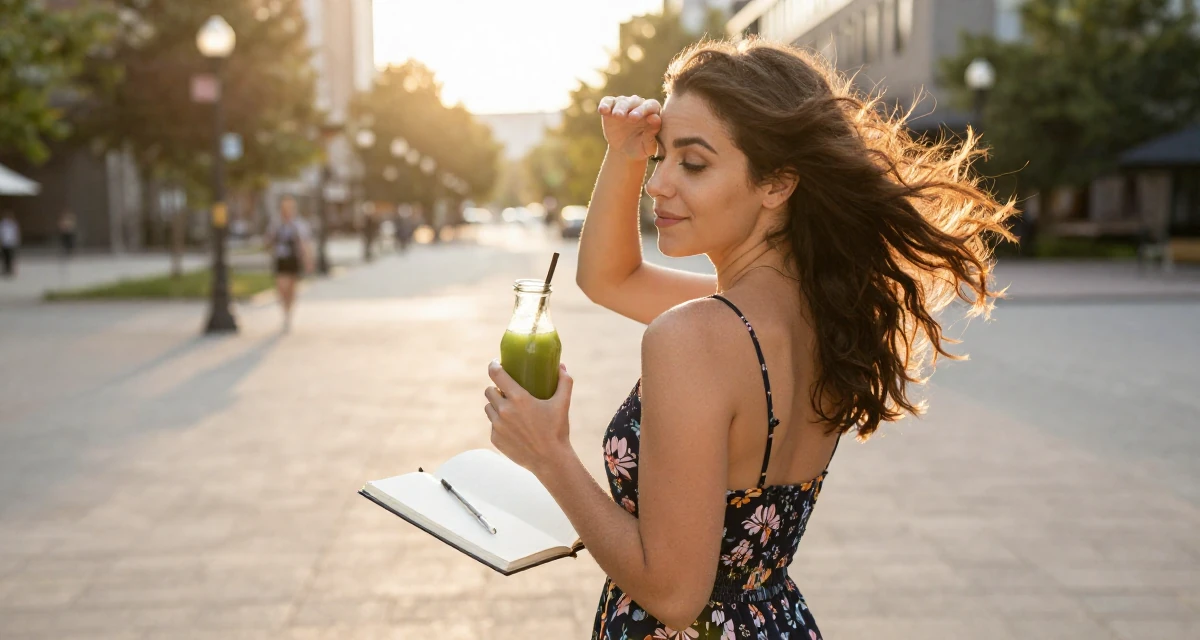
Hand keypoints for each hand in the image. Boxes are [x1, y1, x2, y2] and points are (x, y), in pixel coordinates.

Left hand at [484, 359, 573, 476]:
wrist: (550, 461)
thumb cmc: (557, 431)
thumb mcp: (563, 404)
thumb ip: (564, 382)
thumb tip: (561, 367)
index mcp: (518, 398)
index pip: (496, 374)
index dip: (494, 366)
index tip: (496, 363)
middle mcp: (504, 411)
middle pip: (489, 391)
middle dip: (496, 388)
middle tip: (506, 390)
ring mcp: (497, 426)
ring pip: (488, 408)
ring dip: (495, 405)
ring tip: (507, 408)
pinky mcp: (495, 439)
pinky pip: (492, 425)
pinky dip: (499, 423)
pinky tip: (511, 426)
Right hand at [597, 95, 661, 162]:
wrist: (624, 151)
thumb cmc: (640, 148)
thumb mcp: (648, 146)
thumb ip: (652, 135)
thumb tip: (655, 118)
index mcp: (652, 111)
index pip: (651, 105)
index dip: (644, 110)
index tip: (636, 118)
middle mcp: (639, 105)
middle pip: (635, 101)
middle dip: (630, 108)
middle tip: (627, 117)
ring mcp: (625, 104)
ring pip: (622, 101)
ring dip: (619, 107)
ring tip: (616, 116)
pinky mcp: (611, 106)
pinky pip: (608, 101)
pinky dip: (605, 104)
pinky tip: (602, 110)